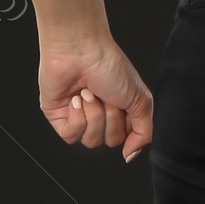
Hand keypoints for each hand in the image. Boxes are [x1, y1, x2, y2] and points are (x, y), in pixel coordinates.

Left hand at [39, 35, 152, 161]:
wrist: (80, 49)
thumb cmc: (108, 65)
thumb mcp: (140, 99)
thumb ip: (144, 131)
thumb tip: (132, 154)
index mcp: (120, 111)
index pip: (127, 138)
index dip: (127, 125)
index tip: (126, 107)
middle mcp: (100, 116)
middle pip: (110, 141)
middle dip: (111, 117)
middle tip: (107, 95)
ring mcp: (79, 118)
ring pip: (90, 141)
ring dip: (94, 115)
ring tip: (90, 93)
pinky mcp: (59, 118)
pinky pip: (71, 136)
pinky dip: (77, 117)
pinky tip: (76, 99)